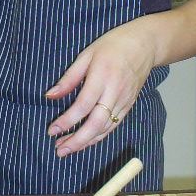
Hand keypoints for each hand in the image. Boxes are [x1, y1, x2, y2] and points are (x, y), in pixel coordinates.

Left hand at [45, 17, 158, 156]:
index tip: (52, 130)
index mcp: (102, 77)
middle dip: (77, 140)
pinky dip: (99, 136)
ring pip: (105, 129)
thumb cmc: (112, 46)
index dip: (67, 121)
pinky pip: (113, 125)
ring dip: (86, 142)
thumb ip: (69, 78)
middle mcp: (114, 92)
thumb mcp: (86, 55)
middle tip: (59, 150)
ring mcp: (124, 101)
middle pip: (96, 124)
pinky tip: (85, 140)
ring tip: (67, 148)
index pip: (83, 106)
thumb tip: (50, 96)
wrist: (145, 45)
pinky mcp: (129, 105)